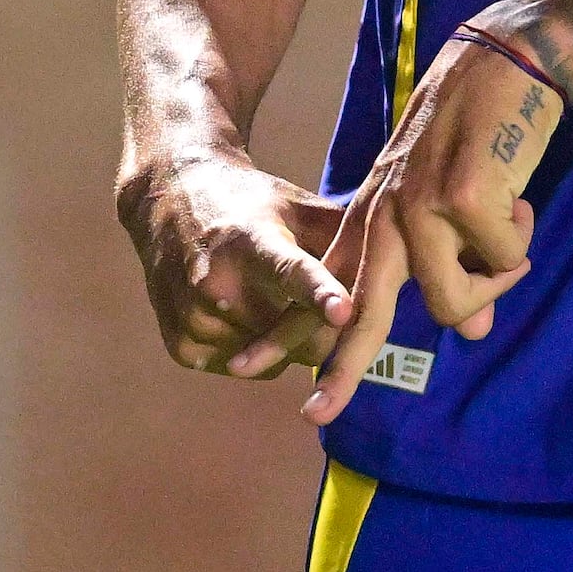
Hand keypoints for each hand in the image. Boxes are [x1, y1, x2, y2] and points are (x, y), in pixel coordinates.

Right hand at [121, 145, 353, 382]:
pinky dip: (259, 352)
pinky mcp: (182, 346)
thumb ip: (345, 237)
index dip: (319, 292)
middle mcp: (215, 282)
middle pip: (297, 335)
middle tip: (326, 304)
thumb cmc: (250, 204)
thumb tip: (405, 261)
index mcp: (251, 240)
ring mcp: (195, 318)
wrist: (167, 200)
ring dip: (290, 340)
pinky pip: (249, 371)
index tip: (344, 311)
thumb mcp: (296, 206)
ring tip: (269, 296)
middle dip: (323, 325)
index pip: (292, 270)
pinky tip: (245, 311)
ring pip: (276, 361)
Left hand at [310, 24, 567, 423]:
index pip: (326, 287)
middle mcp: (387, 215)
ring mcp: (421, 206)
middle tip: (313, 414)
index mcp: (376, 217)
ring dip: (497, 276)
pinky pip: (505, 260)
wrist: (504, 61)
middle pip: (358, 312)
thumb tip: (474, 333)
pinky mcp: (463, 196)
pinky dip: (521, 238)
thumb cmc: (484, 136)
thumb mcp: (457, 207)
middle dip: (338, 368)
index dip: (291, 330)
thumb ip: (455, 269)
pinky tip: (520, 199)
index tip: (249, 368)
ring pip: (454, 301)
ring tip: (513, 228)